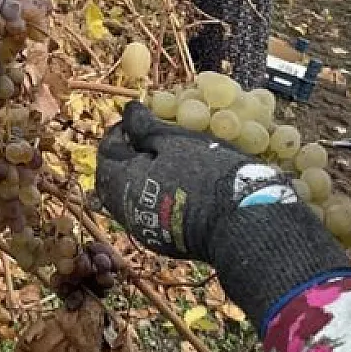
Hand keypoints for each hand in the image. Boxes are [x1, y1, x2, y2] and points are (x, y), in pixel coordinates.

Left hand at [96, 102, 350, 323]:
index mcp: (122, 183)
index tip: (141, 118)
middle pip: (114, 178)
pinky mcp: (166, 241)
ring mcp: (146, 230)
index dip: (120, 130)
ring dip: (142, 176)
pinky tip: (179, 183)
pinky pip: (150, 213)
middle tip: (152, 137)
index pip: (106, 151)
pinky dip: (156, 195)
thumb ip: (146, 127)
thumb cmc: (208, 174)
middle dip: (128, 155)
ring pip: (131, 198)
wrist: (244, 223)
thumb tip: (128, 110)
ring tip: (168, 159)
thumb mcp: (177, 141)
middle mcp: (127, 212)